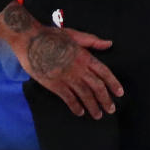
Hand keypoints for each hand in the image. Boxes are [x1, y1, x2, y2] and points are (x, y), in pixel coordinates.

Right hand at [0, 1, 123, 118]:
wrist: (30, 40)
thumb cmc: (52, 35)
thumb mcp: (75, 34)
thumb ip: (93, 41)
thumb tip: (109, 44)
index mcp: (85, 56)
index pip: (104, 72)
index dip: (113, 83)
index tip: (119, 93)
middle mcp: (79, 68)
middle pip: (97, 86)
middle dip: (105, 99)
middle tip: (110, 109)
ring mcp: (67, 77)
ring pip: (84, 94)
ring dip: (92, 106)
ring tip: (97, 115)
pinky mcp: (54, 84)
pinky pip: (68, 98)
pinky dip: (75, 106)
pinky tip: (80, 112)